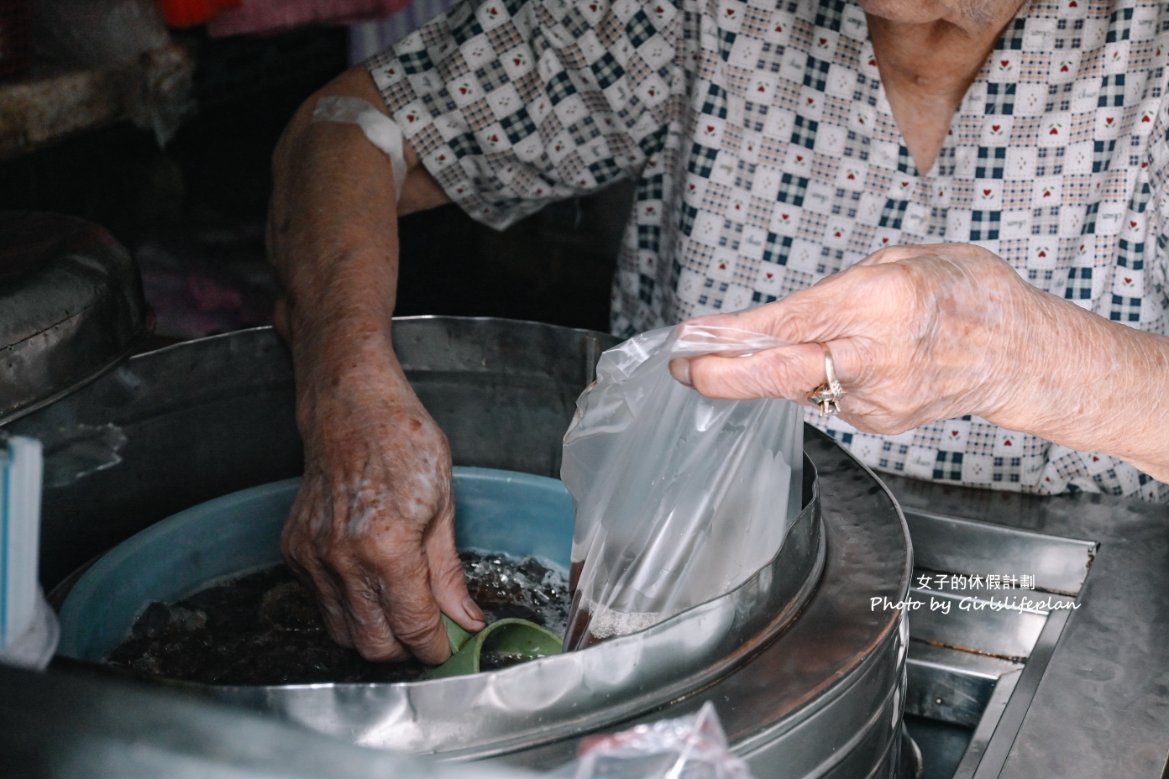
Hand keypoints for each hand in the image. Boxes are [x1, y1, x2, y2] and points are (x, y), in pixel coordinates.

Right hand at [282, 363, 484, 662]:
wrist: (352, 411)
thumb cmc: (403, 444)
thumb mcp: (443, 507)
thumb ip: (449, 574)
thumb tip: (465, 618)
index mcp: (388, 548)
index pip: (412, 627)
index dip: (434, 646)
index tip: (446, 646)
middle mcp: (343, 559)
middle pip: (372, 644)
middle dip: (403, 649)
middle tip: (425, 634)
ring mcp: (312, 557)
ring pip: (342, 631)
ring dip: (373, 631)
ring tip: (398, 609)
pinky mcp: (294, 551)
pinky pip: (320, 603)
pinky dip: (346, 606)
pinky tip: (368, 582)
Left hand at [670, 244, 1052, 434]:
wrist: (1022, 354)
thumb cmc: (969, 293)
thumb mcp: (908, 258)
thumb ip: (844, 287)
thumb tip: (789, 316)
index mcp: (886, 301)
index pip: (793, 323)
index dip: (735, 335)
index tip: (691, 336)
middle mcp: (878, 357)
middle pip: (785, 374)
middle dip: (726, 376)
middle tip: (683, 370)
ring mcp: (879, 399)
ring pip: (799, 387)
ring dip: (763, 372)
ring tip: (736, 355)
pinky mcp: (880, 422)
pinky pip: (826, 398)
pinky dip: (809, 379)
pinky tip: (821, 362)